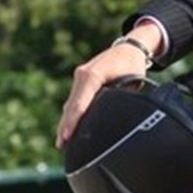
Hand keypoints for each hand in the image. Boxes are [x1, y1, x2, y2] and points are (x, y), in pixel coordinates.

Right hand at [56, 23, 161, 147]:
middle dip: (66, 125)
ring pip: (71, 104)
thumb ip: (121, 97)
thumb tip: (115, 116)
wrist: (130, 48)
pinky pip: (75, 101)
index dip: (74, 120)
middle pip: (72, 105)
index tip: (67, 135)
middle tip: (60, 144)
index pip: (80, 102)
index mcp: (92, 74)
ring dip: (67, 122)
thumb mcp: (131, 79)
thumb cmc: (132, 64)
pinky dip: (72, 115)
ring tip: (62, 143)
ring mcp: (80, 79)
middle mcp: (82, 75)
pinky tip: (69, 130)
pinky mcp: (82, 83)